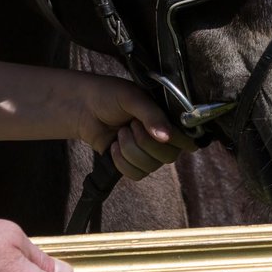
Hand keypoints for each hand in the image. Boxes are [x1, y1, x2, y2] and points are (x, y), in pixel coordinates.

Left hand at [73, 75, 195, 179]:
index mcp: (170, 118)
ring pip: (150, 167)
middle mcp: (164, 138)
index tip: (158, 131)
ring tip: (120, 133)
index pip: (188, 139)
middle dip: (145, 142)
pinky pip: (136, 174)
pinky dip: (122, 162)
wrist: (84, 107)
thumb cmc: (111, 96)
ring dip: (130, 150)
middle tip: (131, 125)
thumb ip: (152, 115)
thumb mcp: (133, 98)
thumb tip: (167, 138)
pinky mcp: (132, 163)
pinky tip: (114, 146)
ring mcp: (149, 153)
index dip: (177, 139)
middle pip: (169, 156)